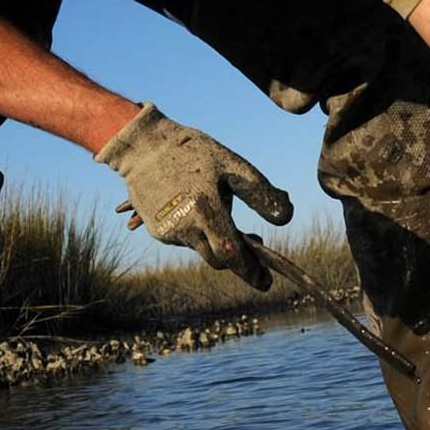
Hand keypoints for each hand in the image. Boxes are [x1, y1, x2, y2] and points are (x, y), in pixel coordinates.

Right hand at [96, 103, 292, 289]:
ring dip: (217, 241)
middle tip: (257, 241)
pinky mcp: (157, 231)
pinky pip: (186, 240)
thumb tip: (285, 218)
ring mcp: (167, 232)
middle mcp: (184, 227)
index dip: (251, 271)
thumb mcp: (232, 165)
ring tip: (224, 214)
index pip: (231, 254)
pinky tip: (199, 209)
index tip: (267, 283)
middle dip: (239, 258)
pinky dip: (198, 232)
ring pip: (202, 249)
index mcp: (205, 210)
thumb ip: (260, 193)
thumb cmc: (194, 153)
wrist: (143, 147)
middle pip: (218, 260)